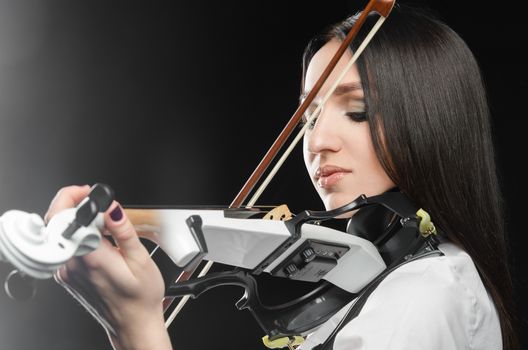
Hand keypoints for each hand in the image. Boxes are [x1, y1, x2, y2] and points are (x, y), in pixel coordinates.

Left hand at [46, 185, 171, 349]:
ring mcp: (66, 271)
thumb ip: (123, 231)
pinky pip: (65, 246)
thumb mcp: (140, 259)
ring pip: (61, 233)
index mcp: (90, 258)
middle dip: (74, 205)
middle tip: (97, 203)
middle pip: (58, 223)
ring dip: (77, 221)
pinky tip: (99, 240)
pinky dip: (79, 235)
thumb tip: (112, 208)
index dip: (75, 198)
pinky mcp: (67, 275)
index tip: (91, 194)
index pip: (66, 219)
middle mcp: (72, 265)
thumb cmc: (140, 297)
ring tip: (103, 224)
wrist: (133, 323)